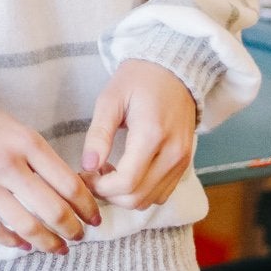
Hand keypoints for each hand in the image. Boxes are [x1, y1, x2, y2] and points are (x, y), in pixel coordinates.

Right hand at [0, 97, 102, 254]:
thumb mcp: (18, 130)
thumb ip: (42, 158)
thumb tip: (71, 191)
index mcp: (26, 143)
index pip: (68, 183)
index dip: (87, 206)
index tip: (94, 217)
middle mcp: (7, 164)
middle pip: (52, 209)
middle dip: (72, 229)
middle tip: (80, 236)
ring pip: (25, 225)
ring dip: (47, 242)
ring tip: (58, 248)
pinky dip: (12, 241)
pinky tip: (24, 245)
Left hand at [80, 61, 197, 211]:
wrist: (174, 70)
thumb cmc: (138, 80)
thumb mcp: (110, 100)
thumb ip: (99, 134)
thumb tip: (87, 166)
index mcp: (152, 134)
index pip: (125, 182)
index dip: (99, 187)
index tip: (85, 173)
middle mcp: (173, 153)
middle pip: (136, 198)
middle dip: (109, 194)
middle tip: (93, 175)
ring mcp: (182, 161)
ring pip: (150, 201)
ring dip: (124, 196)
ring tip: (109, 173)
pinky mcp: (185, 164)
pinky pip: (161, 194)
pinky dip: (141, 192)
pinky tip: (128, 172)